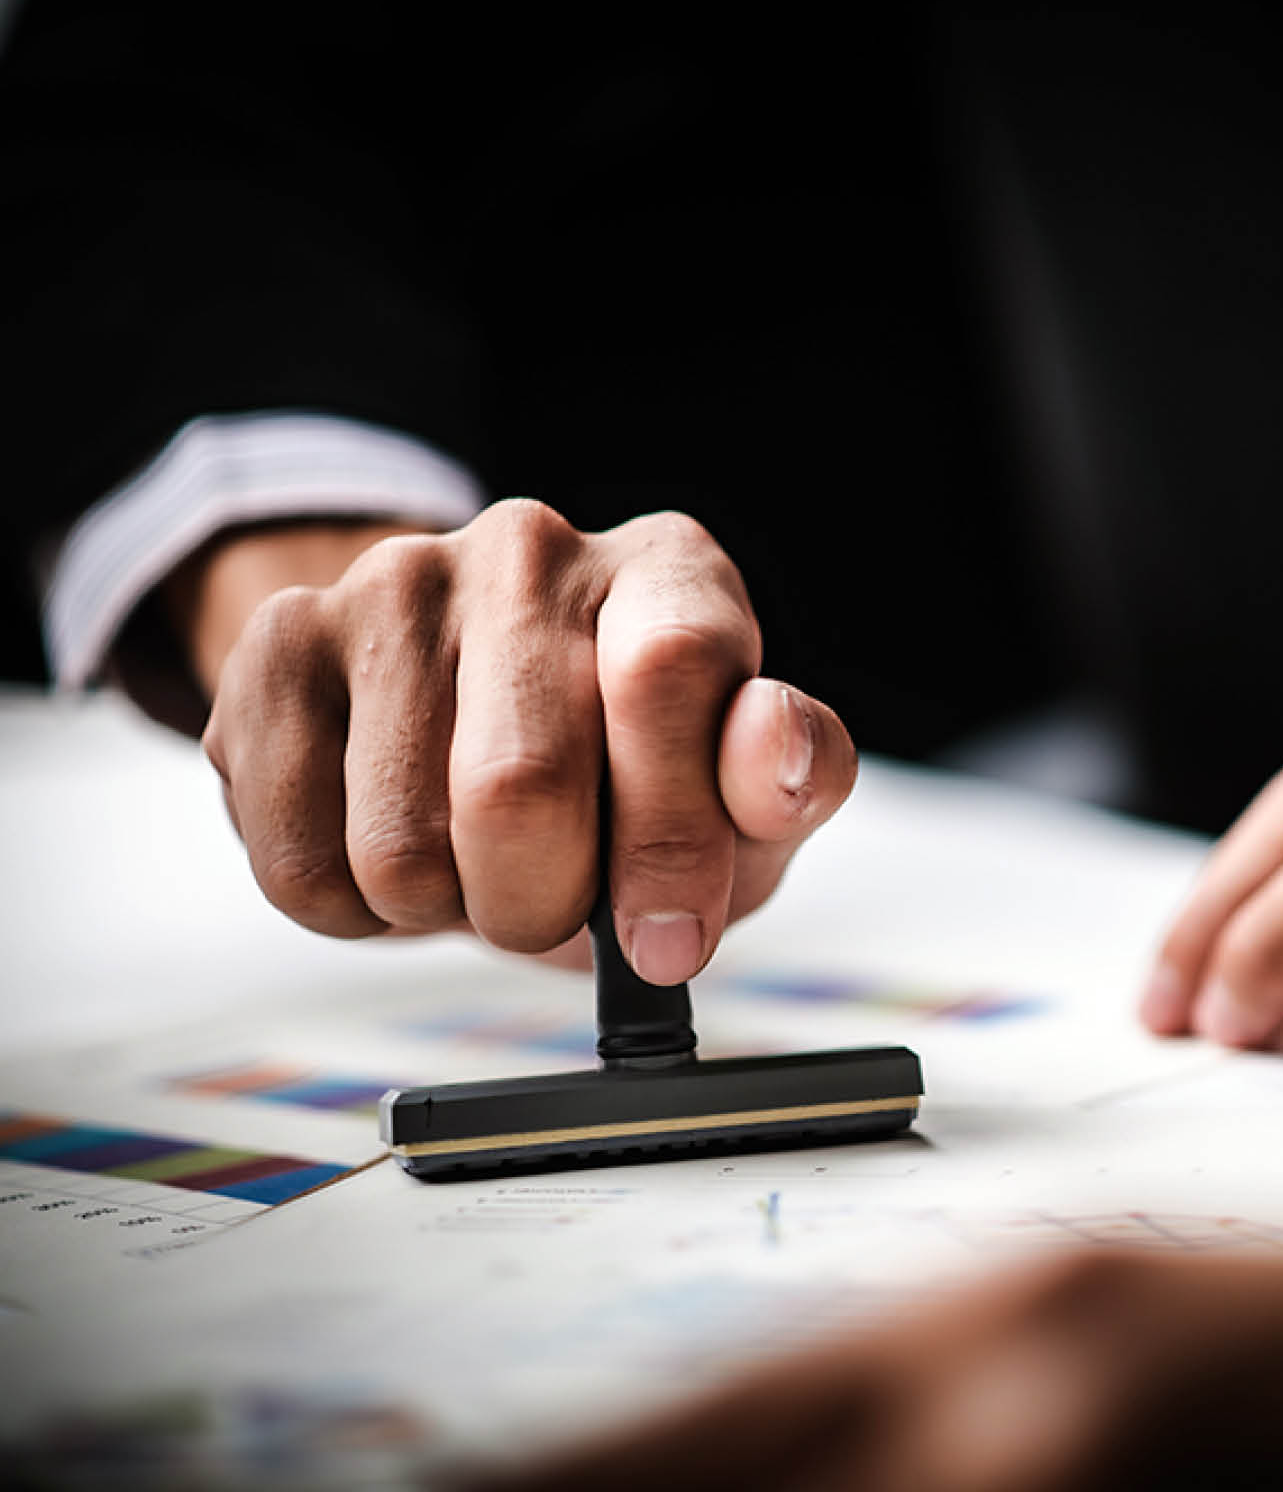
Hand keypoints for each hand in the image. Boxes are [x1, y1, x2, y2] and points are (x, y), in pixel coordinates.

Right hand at [190, 500, 854, 980]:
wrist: (482, 736)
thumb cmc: (640, 778)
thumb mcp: (748, 800)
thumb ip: (794, 779)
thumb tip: (777, 754)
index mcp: (670, 568)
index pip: (665, 671)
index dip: (669, 835)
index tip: (669, 942)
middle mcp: (531, 550)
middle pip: (516, 784)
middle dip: (547, 904)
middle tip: (562, 906)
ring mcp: (392, 583)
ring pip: (400, 847)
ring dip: (453, 912)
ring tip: (483, 865)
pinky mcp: (278, 648)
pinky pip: (301, 864)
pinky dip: (359, 914)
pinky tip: (400, 850)